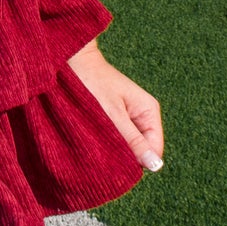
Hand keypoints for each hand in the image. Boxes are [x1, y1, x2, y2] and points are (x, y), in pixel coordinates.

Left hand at [67, 40, 164, 171]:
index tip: (113, 159)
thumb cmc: (91, 81)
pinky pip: (115, 138)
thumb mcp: (112, 113)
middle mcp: (142, 115)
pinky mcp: (113, 117)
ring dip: (112, 148)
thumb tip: (155, 165)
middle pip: (141, 150)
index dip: (137, 161)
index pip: (154, 150)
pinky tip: (91, 136)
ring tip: (94, 139)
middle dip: (124, 155)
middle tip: (101, 147)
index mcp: (149, 111)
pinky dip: (105, 141)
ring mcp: (128, 117)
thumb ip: (133, 140)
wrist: (70, 59)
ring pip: (126, 145)